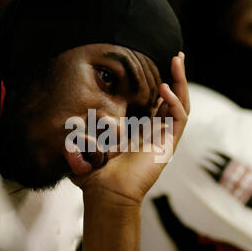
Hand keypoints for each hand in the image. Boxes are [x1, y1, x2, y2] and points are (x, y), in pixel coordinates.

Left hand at [74, 52, 189, 204]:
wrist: (107, 193)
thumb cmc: (97, 176)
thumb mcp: (86, 151)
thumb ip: (79, 142)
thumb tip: (70, 132)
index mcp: (142, 132)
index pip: (158, 105)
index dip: (162, 87)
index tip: (159, 67)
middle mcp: (156, 133)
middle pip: (173, 100)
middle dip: (176, 78)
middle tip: (177, 57)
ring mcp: (164, 138)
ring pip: (181, 105)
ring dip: (181, 83)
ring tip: (177, 60)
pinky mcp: (169, 144)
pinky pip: (179, 119)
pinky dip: (175, 102)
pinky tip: (165, 89)